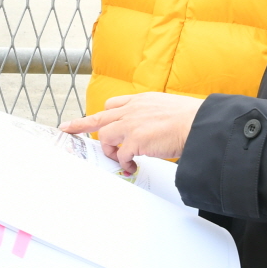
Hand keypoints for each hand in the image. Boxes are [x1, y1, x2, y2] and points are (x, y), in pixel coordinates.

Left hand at [61, 93, 203, 173]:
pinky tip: (132, 167)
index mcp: (141, 101)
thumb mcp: (167, 107)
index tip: (93, 118)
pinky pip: (121, 156)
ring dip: (109, 150)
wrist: (199, 124)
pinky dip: (124, 163)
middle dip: (80, 124)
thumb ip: (153, 114)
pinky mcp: (135, 141)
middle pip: (99, 117)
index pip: (113, 105)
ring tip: (121, 158)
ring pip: (105, 136)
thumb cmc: (191, 119)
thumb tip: (152, 127)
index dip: (103, 115)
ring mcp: (131, 124)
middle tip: (67, 129)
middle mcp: (132, 110)